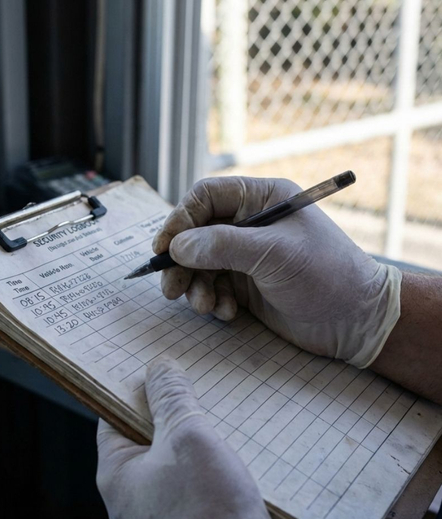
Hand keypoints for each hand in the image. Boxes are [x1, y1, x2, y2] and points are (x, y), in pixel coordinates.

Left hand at [96, 359, 309, 518]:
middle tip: (191, 391)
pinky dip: (200, 470)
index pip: (113, 418)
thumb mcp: (187, 436)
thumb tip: (159, 368)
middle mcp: (128, 501)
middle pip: (142, 441)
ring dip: (187, 443)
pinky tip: (224, 459)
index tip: (157, 372)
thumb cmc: (208, 508)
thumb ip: (171, 397)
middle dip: (167, 416)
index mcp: (115, 475)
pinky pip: (185, 490)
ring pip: (167, 466)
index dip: (135, 392)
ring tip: (213, 422)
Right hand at [153, 176, 401, 367]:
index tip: (163, 248)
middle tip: (171, 288)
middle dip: (182, 262)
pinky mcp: (245, 284)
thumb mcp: (273, 254)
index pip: (206, 198)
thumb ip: (222, 246)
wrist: (355, 320)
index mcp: (261, 200)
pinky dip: (213, 301)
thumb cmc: (325, 274)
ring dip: (196, 286)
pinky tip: (228, 313)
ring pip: (200, 264)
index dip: (180, 220)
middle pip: (196, 234)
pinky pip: (213, 287)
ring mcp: (246, 255)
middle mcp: (249, 224)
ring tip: (204, 306)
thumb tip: (177, 246)